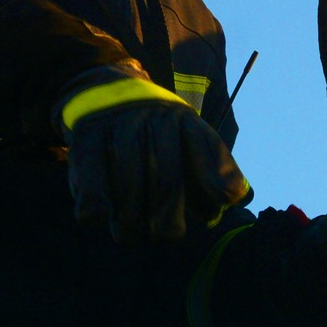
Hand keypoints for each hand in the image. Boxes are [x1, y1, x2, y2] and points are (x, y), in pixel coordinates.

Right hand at [64, 90, 249, 242]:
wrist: (101, 91)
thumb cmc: (154, 132)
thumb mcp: (188, 138)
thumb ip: (215, 170)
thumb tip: (241, 198)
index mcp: (185, 121)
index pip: (207, 154)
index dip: (215, 186)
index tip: (214, 212)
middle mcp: (154, 120)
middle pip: (166, 182)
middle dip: (168, 220)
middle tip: (165, 236)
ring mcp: (119, 129)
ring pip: (128, 189)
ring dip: (130, 224)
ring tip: (131, 233)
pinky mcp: (85, 140)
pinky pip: (90, 185)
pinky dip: (94, 210)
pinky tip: (98, 216)